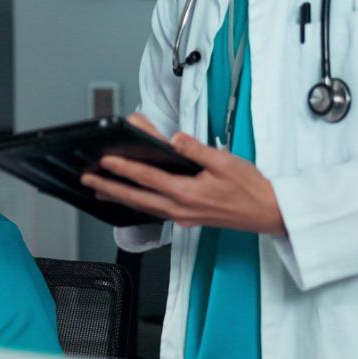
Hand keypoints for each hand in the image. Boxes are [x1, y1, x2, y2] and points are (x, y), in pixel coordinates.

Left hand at [79, 113, 286, 235]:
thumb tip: (174, 139)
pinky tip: (130, 200)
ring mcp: (182, 217)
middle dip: (109, 186)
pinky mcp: (187, 219)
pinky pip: (154, 212)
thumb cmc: (251, 188)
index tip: (105, 161)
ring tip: (98, 190)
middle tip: (87, 179)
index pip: (147, 177)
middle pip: (136, 197)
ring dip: (119, 197)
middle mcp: (180, 208)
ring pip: (142, 206)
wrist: (270, 213)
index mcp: (187, 193)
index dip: (123, 168)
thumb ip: (196, 150)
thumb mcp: (225, 162)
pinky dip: (137, 204)